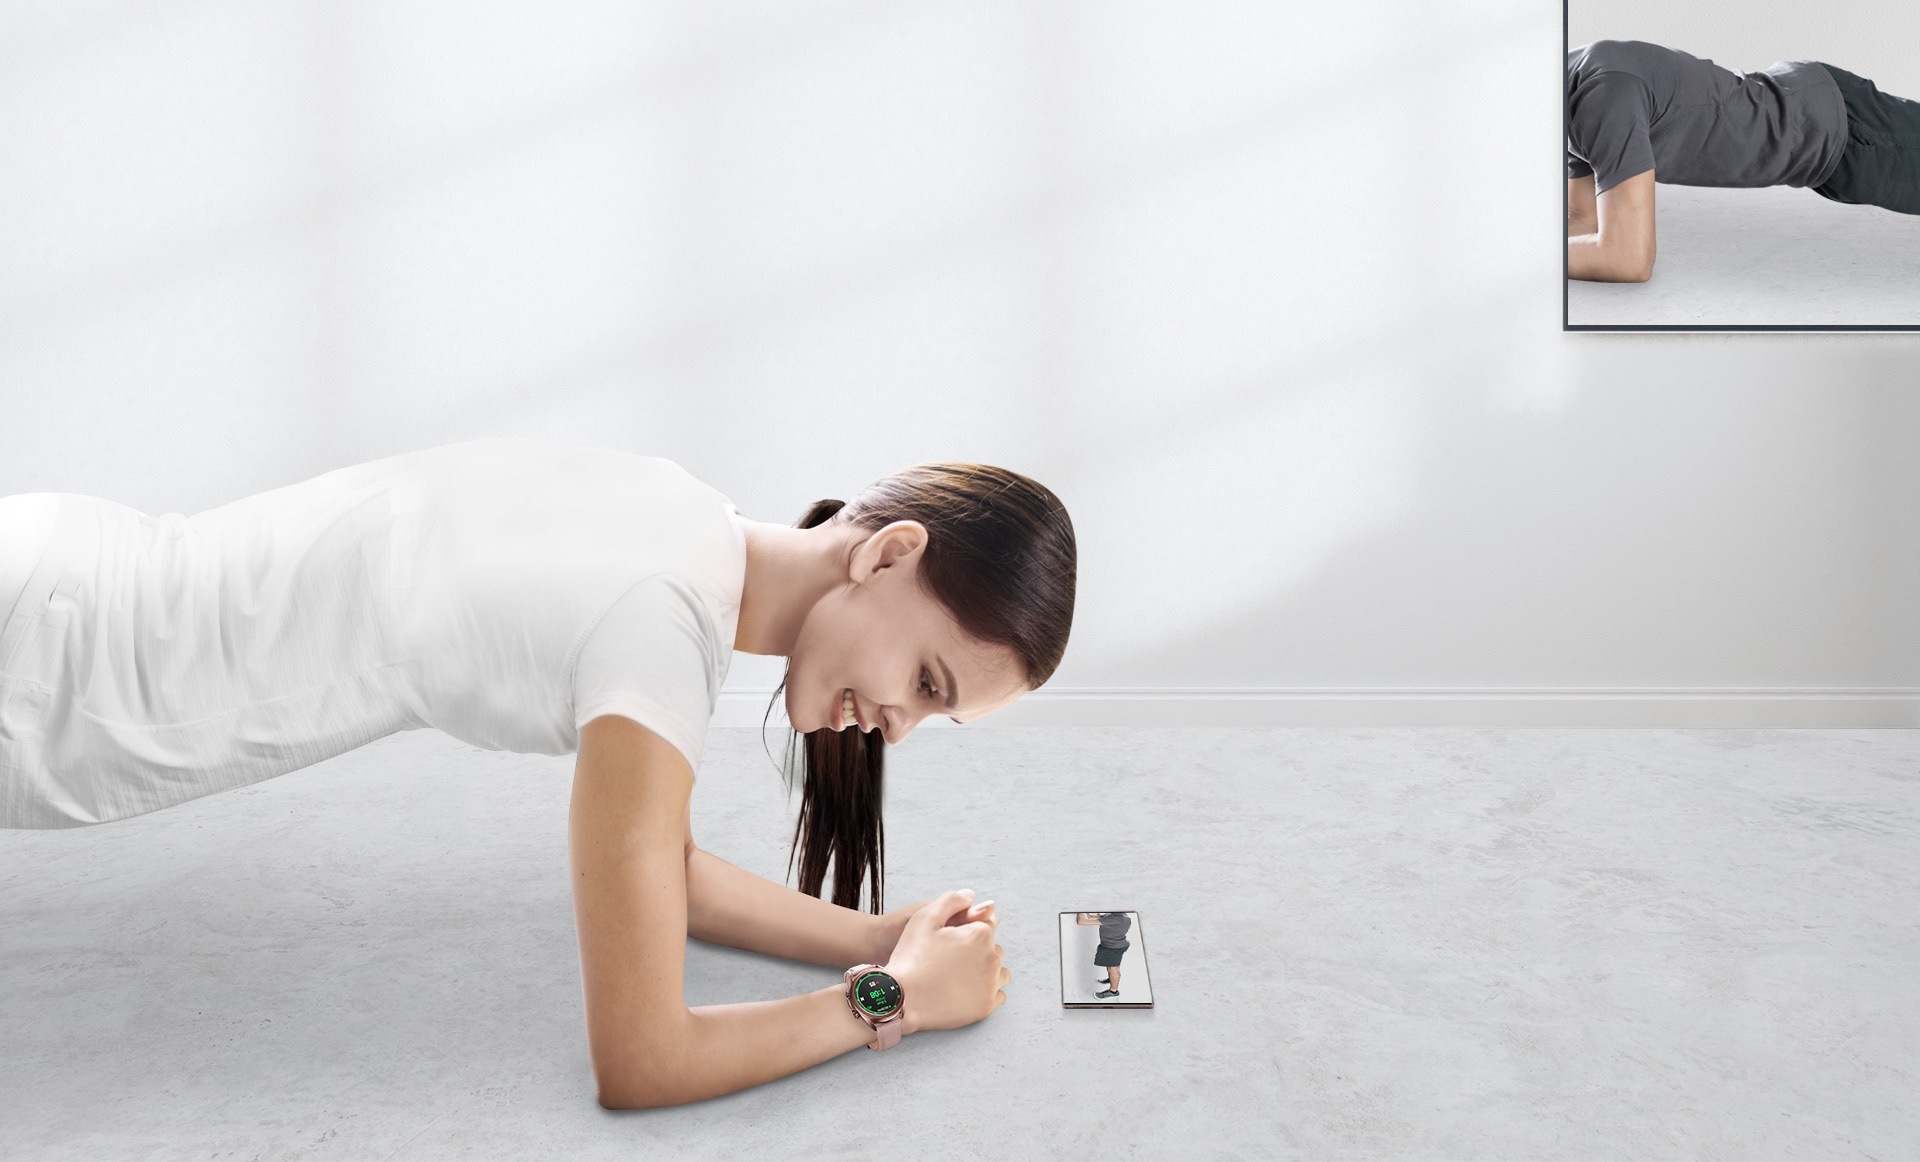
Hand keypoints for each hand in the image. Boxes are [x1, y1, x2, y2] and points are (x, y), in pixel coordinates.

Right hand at [882, 889, 1008, 1034]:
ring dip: (985, 968)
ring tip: (959, 973)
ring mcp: (991, 985)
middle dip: (977, 948)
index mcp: (980, 934)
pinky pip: (997, 994)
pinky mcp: (986, 1006)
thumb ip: (951, 900)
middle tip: (950, 956)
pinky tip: (967, 988)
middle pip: (992, 946)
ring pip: (998, 970)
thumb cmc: (911, 957)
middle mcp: (992, 958)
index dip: (967, 927)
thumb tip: (971, 896)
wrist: (901, 999)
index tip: (951, 937)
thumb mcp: (924, 918)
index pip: (987, 921)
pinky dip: (986, 990)